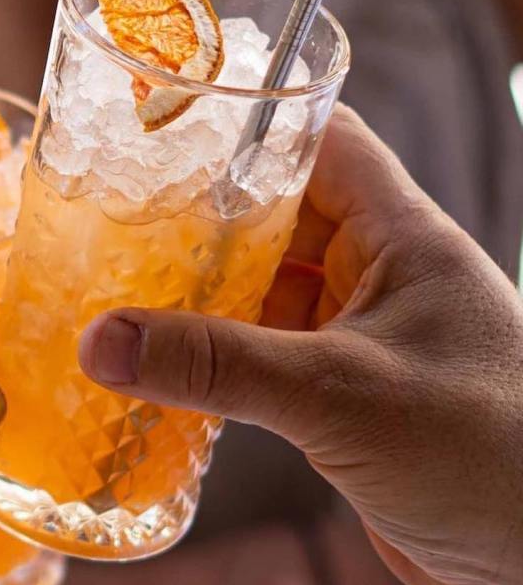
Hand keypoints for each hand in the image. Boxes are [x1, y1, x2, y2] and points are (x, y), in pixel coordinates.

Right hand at [78, 105, 522, 584]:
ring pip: (269, 297)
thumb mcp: (337, 393)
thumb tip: (101, 341)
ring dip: (207, 304)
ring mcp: (363, 340)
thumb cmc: (484, 454)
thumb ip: (218, 365)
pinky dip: (222, 366)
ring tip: (123, 299)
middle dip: (205, 227)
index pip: (324, 144)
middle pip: (280, 222)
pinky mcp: (347, 401)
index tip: (168, 138)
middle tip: (117, 228)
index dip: (251, 130)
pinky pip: (270, 362)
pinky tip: (169, 376)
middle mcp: (382, 277)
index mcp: (402, 237)